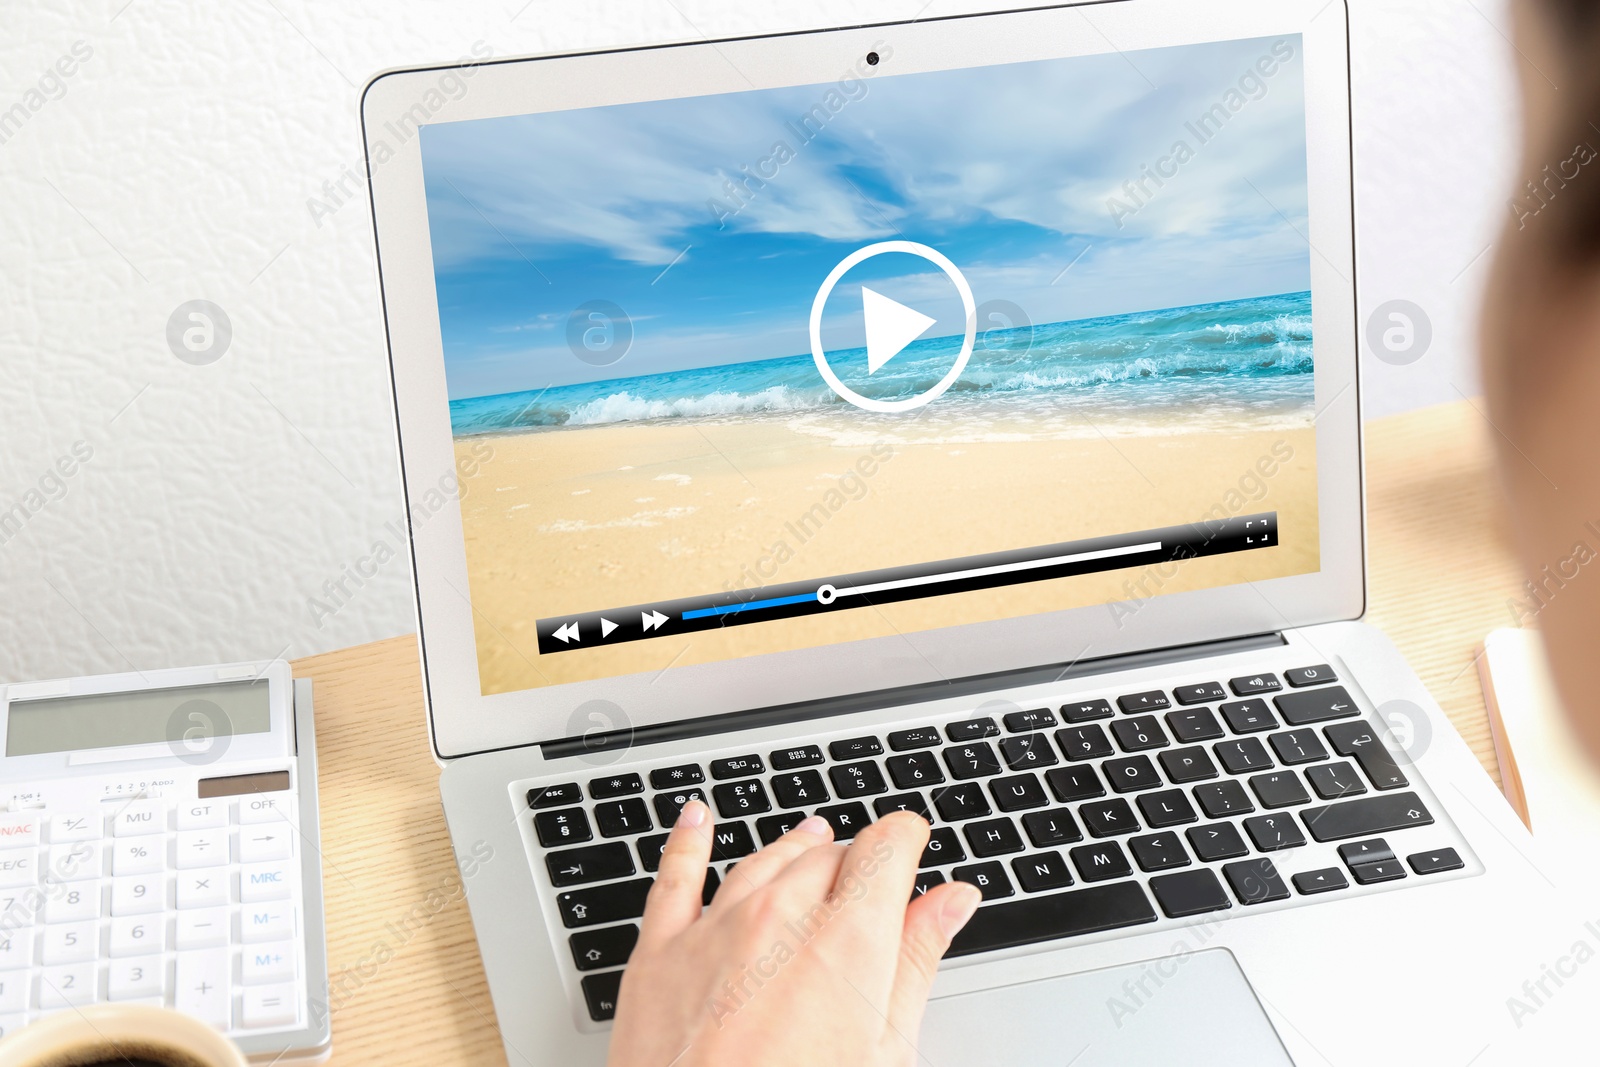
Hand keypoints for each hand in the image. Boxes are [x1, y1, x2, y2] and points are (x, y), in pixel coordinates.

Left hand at [606, 800, 981, 1066]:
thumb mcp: (885, 1052)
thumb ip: (917, 962)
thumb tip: (952, 901)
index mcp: (847, 941)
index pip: (886, 846)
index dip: (905, 840)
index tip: (910, 844)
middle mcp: (780, 917)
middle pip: (826, 853)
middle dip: (852, 861)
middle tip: (865, 883)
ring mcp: (715, 929)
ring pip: (762, 858)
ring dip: (792, 848)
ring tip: (810, 843)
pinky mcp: (660, 951)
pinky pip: (674, 874)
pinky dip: (688, 838)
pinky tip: (697, 818)